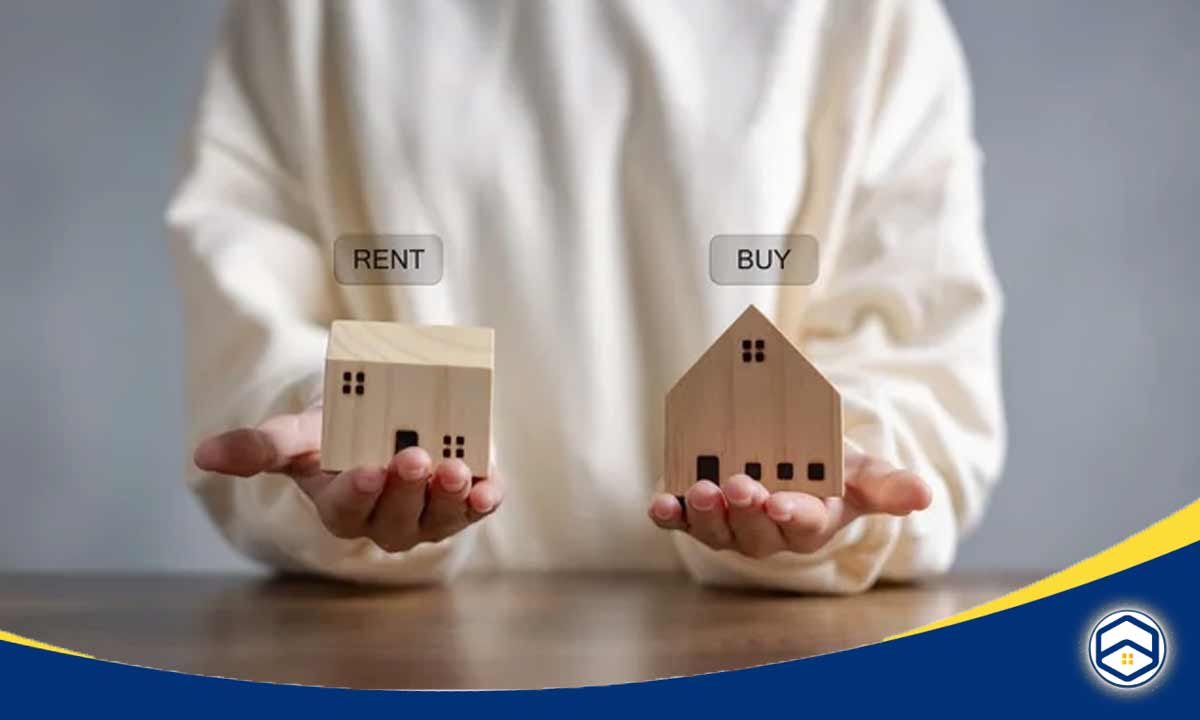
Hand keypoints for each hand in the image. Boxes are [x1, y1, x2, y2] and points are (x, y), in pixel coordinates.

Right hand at [193, 406, 502, 551]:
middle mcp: (386, 520)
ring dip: (448, 497)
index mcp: (341, 506)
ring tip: (453, 468)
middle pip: (397, 519)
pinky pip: (478, 508)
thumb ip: (261, 444)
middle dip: (406, 490)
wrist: (386, 416)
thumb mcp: (301, 432)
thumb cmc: (337, 429)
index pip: (347, 510)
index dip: (358, 493)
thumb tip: (201, 454)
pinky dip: (486, 500)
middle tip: (413, 457)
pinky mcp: (465, 499)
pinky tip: (490, 488)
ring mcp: (429, 515)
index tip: (367, 470)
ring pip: (440, 518)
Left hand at [647, 449, 930, 557]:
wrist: (786, 457)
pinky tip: (660, 504)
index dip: (792, 515)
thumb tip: (924, 496)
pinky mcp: (694, 511)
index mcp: (808, 523)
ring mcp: (727, 525)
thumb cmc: (828, 469)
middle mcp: (764, 532)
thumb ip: (888, 485)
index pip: (803, 525)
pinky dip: (668, 514)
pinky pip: (679, 520)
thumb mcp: (860, 470)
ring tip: (702, 490)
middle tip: (739, 485)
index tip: (782, 503)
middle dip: (746, 511)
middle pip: (754, 532)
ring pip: (715, 530)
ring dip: (705, 514)